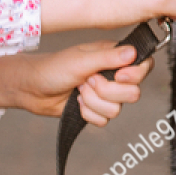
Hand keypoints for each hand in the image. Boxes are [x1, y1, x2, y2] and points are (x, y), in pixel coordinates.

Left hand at [0, 42, 153, 124]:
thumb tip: (133, 53)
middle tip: (87, 81)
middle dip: (106, 91)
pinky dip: (87, 113)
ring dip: (93, 102)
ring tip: (78, 90)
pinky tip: (75, 103)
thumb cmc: (53, 68)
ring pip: (117, 110)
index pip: (144, 67)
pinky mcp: (96, 110)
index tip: (118, 76)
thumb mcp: (80, 60)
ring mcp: (105, 95)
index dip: (135, 75)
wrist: (32, 88)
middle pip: (133, 93)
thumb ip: (108, 58)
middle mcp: (113, 76)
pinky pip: (104, 121)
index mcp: (114, 57)